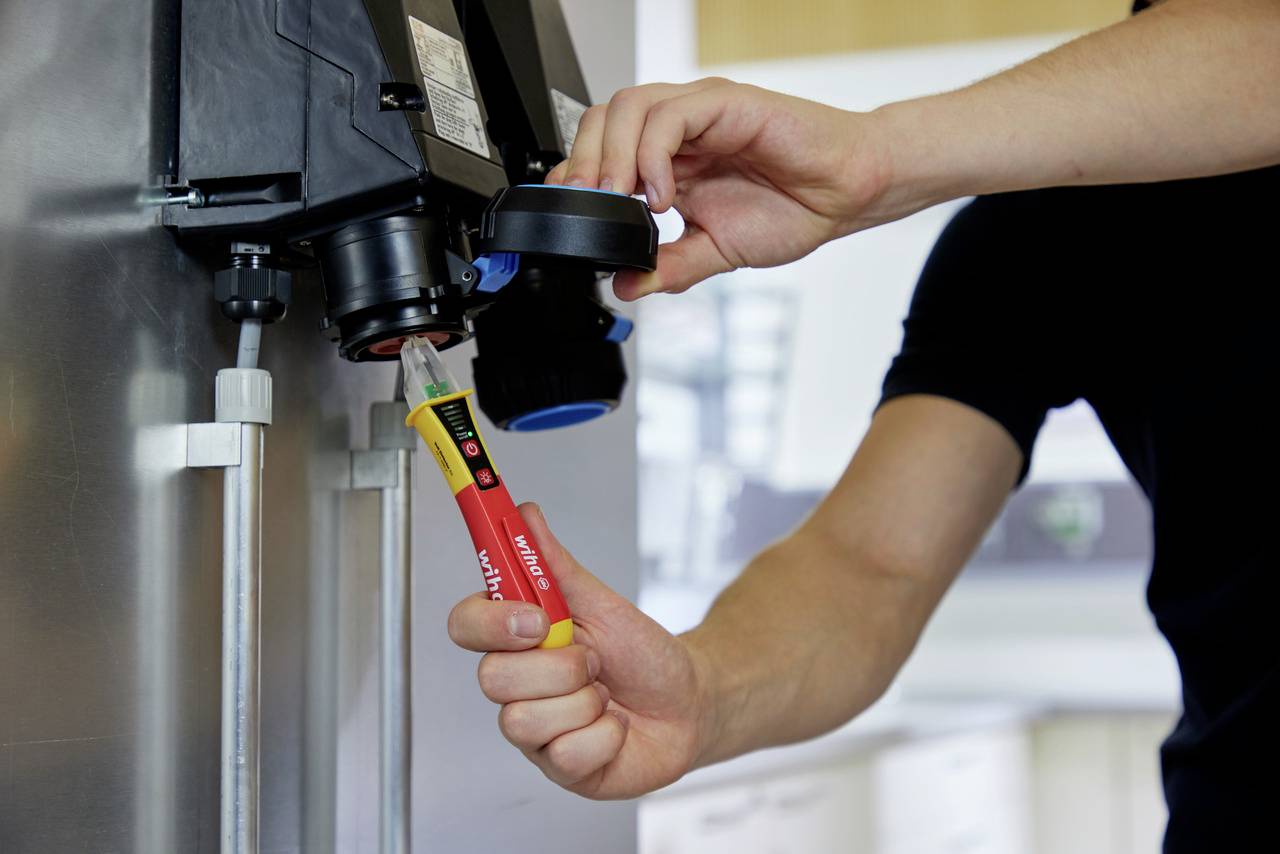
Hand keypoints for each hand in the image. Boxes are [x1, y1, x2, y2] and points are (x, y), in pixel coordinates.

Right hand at [447, 502, 715, 798]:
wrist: (689, 702)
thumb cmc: (641, 654)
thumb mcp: (600, 602)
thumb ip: (554, 563)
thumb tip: (525, 514)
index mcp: (518, 639)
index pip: (466, 625)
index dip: (491, 622)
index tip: (536, 617)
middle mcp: (518, 686)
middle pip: (492, 678)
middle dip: (558, 665)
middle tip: (593, 660)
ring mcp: (534, 731)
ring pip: (524, 720)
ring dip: (585, 701)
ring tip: (606, 695)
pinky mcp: (559, 768)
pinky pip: (566, 754)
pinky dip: (606, 735)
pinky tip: (616, 727)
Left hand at [546, 78, 898, 298]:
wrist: (847, 196)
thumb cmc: (794, 209)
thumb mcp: (718, 251)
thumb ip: (670, 266)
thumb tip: (626, 286)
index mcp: (670, 158)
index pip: (602, 150)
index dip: (579, 177)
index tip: (576, 217)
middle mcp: (679, 129)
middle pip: (604, 120)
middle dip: (586, 163)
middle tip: (592, 208)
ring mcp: (700, 111)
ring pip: (629, 108)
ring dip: (614, 157)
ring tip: (624, 202)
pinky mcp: (724, 102)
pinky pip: (671, 115)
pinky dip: (654, 155)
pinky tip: (664, 195)